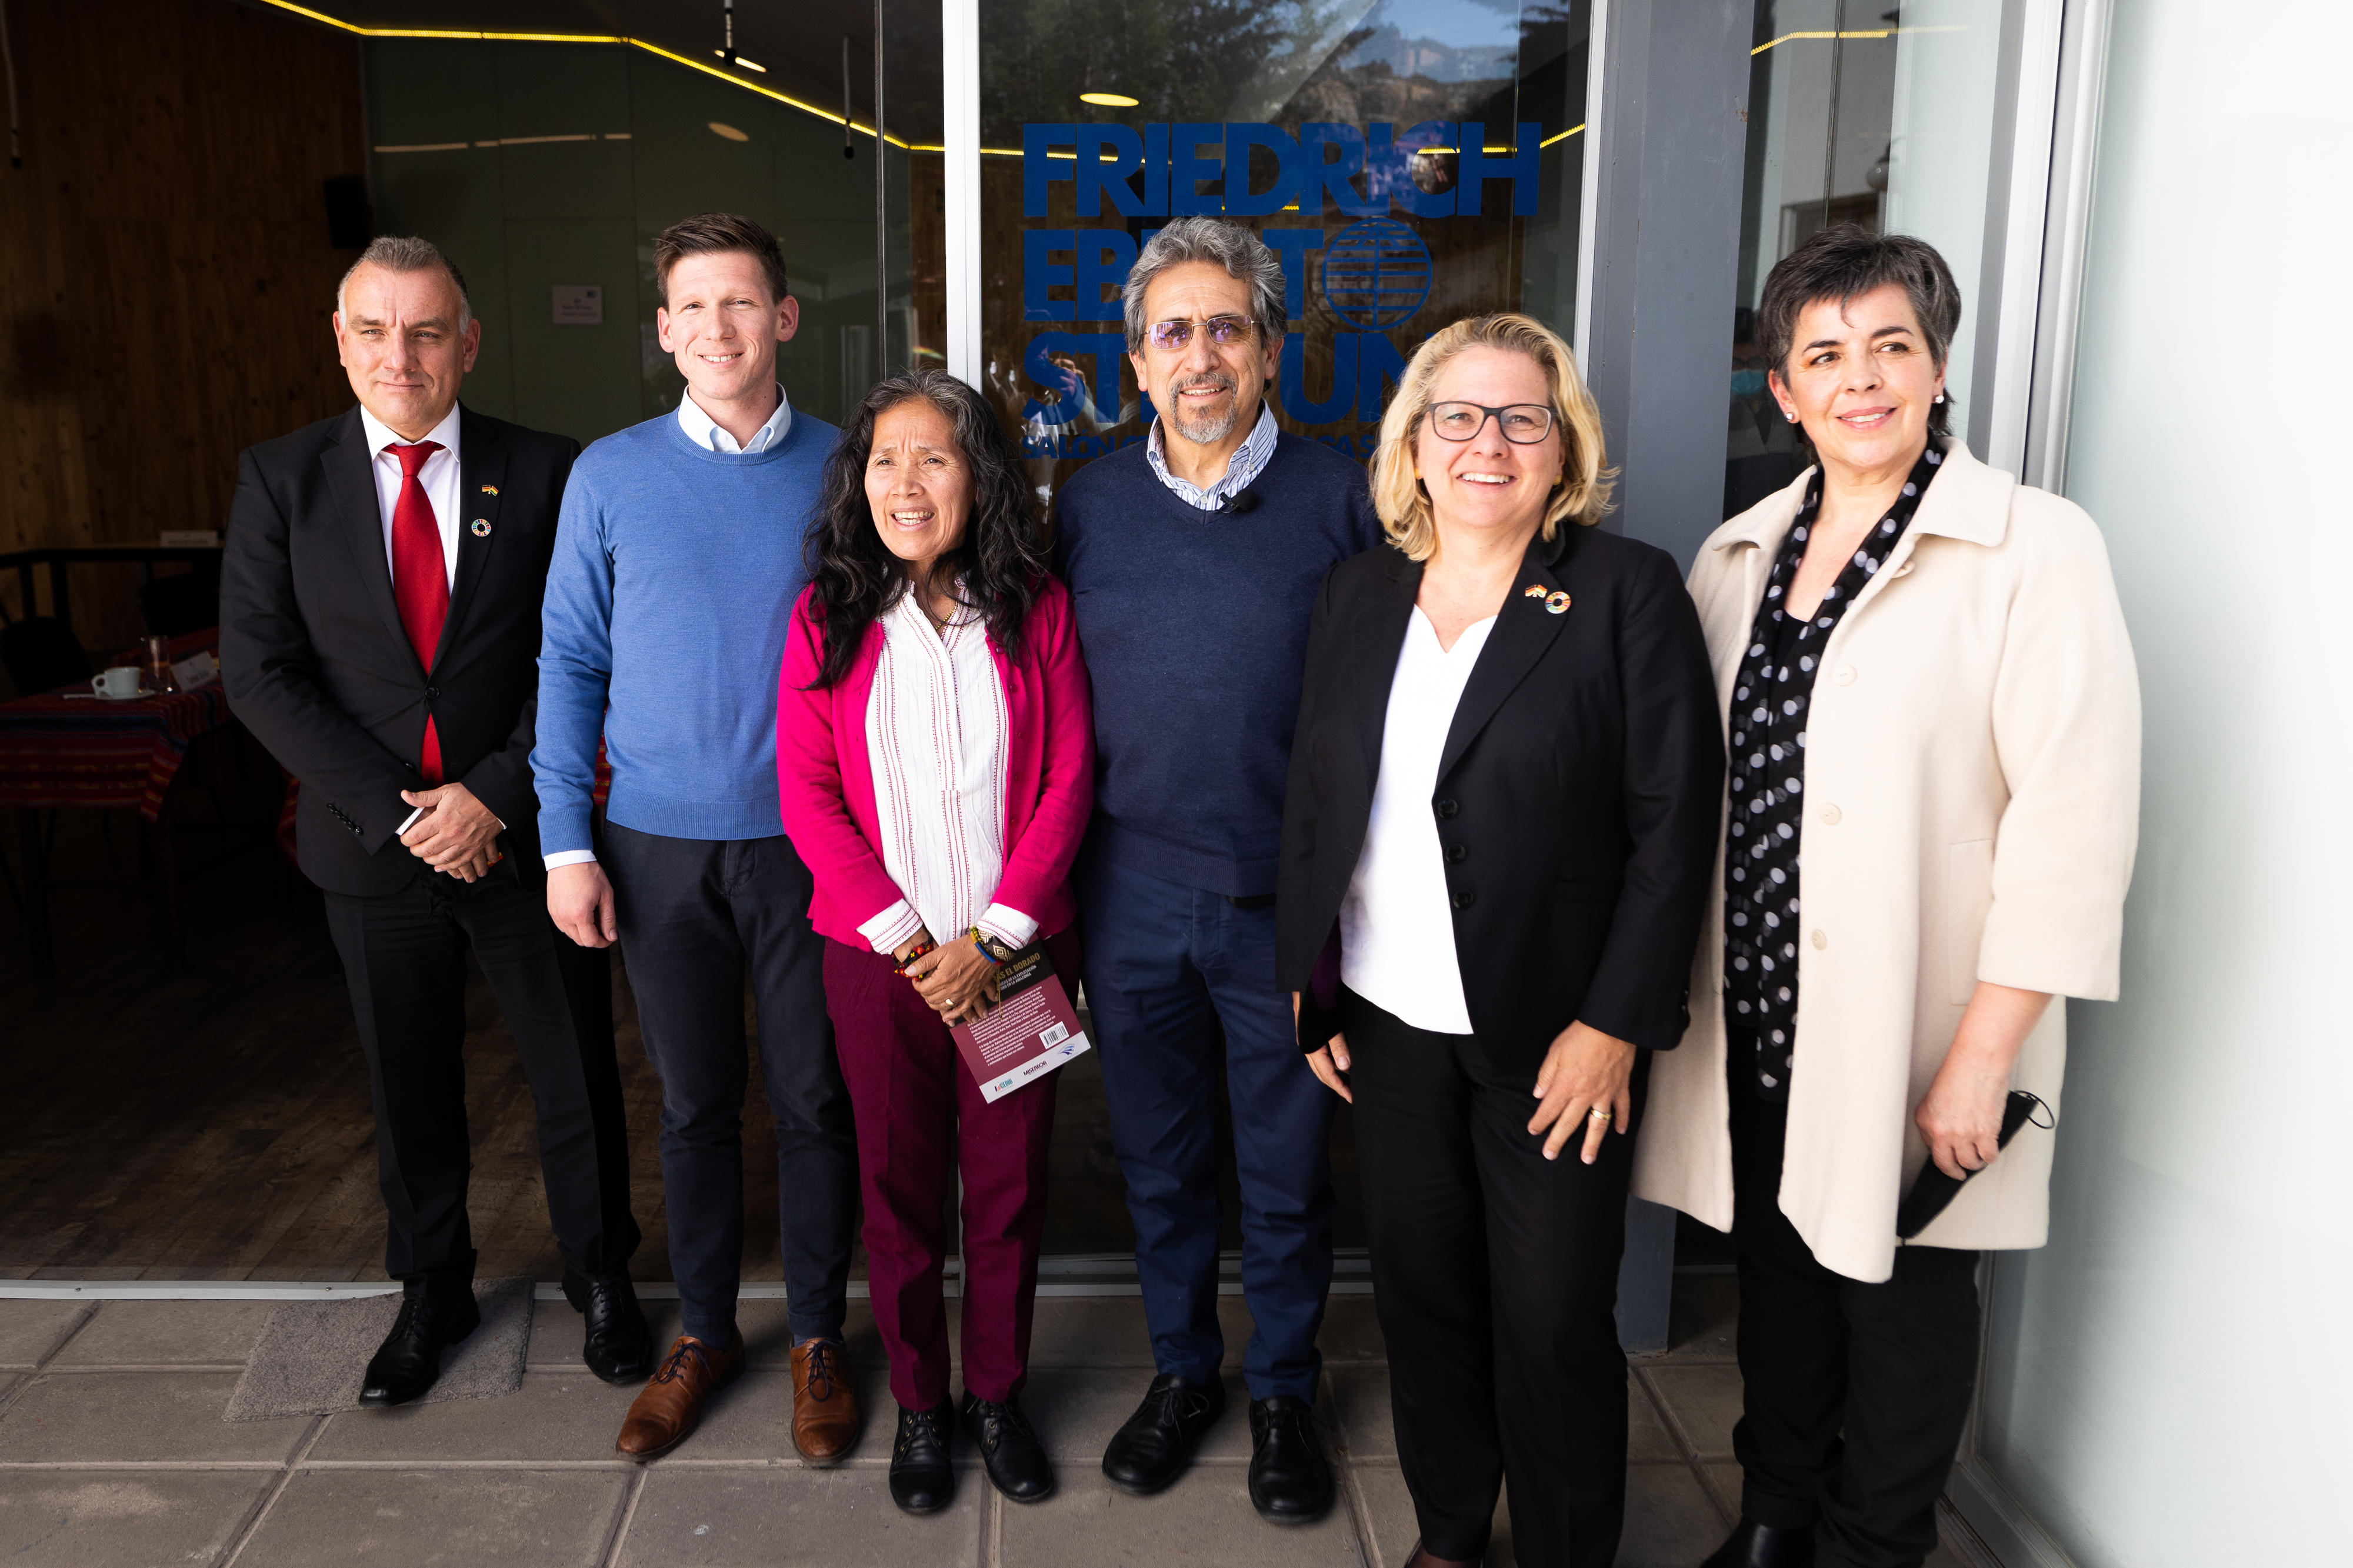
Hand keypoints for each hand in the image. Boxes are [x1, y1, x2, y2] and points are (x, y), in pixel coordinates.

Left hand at [399, 784, 502, 875]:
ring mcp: (463, 844)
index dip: (406, 839)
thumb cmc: (471, 795)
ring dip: (429, 859)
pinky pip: (457, 863)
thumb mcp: (445, 791)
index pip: (416, 835)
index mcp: (442, 819)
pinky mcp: (473, 849)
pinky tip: (440, 865)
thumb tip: (405, 796)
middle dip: (415, 850)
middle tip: (414, 847)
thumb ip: (423, 797)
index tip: (406, 838)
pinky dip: (447, 867)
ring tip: (426, 855)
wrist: (495, 801)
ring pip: (440, 860)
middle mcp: (451, 834)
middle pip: (426, 850)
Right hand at [547, 861, 618, 948]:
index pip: (591, 941)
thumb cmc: (587, 873)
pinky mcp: (551, 910)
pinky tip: (581, 913)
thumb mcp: (606, 896)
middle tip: (603, 926)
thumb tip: (611, 935)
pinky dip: (573, 925)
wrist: (569, 858)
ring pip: (570, 935)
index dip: (603, 942)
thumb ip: (609, 919)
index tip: (609, 937)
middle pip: (580, 941)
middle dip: (594, 937)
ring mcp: (556, 914)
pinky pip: (562, 926)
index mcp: (579, 915)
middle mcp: (564, 917)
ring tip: (592, 916)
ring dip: (583, 932)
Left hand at [908, 933, 997, 1022]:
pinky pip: (961, 1010)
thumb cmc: (963, 948)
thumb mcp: (941, 951)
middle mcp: (952, 989)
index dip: (917, 985)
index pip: (923, 989)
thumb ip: (923, 963)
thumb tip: (908, 972)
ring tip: (932, 997)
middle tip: (925, 985)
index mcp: (942, 978)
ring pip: (943, 1006)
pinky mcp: (972, 995)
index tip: (917, 980)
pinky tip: (946, 1017)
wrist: (986, 949)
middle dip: (924, 993)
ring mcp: (962, 994)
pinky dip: (952, 1015)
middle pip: (931, 999)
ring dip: (934, 1003)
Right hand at [1293, 993, 1351, 1102]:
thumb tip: (1345, 1066)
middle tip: (1351, 1095)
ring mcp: (1309, 1039)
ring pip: (1321, 1064)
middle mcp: (1308, 1045)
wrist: (1306, 979)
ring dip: (1333, 1075)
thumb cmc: (1317, 999)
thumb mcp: (1330, 1023)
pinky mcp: (1312, 1032)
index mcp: (1311, 1046)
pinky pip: (1322, 1054)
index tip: (1352, 1098)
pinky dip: (1331, 1062)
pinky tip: (1340, 1061)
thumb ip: (1337, 1044)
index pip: (1326, 1074)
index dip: (1339, 1087)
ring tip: (1348, 1082)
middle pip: (1322, 1073)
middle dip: (1336, 1085)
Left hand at [1528, 1020, 1636, 1163]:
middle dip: (1558, 1140)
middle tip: (1550, 1155)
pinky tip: (1620, 1132)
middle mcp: (1585, 1094)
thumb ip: (1546, 1074)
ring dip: (1592, 1143)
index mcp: (1566, 1085)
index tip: (1533, 1131)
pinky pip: (1622, 1108)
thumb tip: (1538, 1093)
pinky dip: (1622, 1120)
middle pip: (1569, 1123)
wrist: (1612, 1025)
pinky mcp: (1620, 1087)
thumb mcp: (1555, 1051)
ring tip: (1588, 1159)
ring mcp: (1605, 1093)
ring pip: (1597, 1124)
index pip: (1549, 1109)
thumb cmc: (1582, 1035)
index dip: (1539, 1122)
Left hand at [1915, 982, 2051, 1179]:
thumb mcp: (1935, 1097)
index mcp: (1926, 1121)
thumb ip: (1937, 1118)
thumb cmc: (1959, 1072)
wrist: (1978, 1061)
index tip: (1947, 1161)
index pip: (1932, 1151)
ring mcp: (1964, 1134)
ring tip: (1978, 1159)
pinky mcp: (1985, 1134)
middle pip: (1948, 1164)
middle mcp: (1942, 1131)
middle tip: (1959, 1172)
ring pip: (1970, 1163)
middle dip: (1955, 1171)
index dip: (1942, 1157)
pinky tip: (1990, 1151)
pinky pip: (1989, 1156)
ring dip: (1975, 1163)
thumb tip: (1944, 1135)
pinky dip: (1991, 1155)